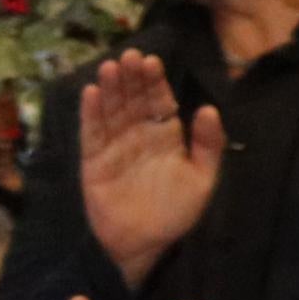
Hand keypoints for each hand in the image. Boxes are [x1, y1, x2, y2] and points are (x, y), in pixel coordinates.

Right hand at [83, 53, 224, 289]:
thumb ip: (208, 144)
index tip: (151, 61)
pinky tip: (91, 93)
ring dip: (110, 88)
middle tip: (129, 56)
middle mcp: (138, 136)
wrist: (144, 243)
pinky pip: (91, 132)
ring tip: (109, 67)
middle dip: (131, 78)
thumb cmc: (176, 212)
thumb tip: (207, 108)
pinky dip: (90, 113)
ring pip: (111, 110)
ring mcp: (114, 146)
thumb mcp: (203, 179)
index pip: (159, 102)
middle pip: (133, 100)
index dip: (155, 82)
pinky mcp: (93, 159)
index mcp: (166, 137)